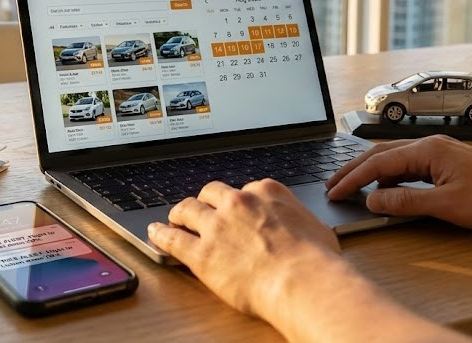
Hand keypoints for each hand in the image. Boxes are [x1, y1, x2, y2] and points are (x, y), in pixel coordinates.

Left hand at [147, 179, 341, 317]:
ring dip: (179, 213)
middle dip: (206, 202)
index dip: (237, 203)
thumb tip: (305, 228)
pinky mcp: (201, 253)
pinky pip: (172, 238)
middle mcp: (238, 203)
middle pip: (211, 193)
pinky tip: (155, 232)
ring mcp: (216, 226)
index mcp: (265, 192)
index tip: (236, 210)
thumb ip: (299, 221)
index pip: (244, 190)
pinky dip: (160, 234)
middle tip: (203, 211)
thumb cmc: (316, 261)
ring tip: (175, 218)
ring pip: (187, 209)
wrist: (302, 280)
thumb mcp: (316, 227)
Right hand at [326, 135, 471, 229]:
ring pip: (393, 158)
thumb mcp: (446, 206)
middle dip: (353, 170)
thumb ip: (405, 202)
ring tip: (351, 187)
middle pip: (380, 154)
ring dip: (370, 172)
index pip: (378, 163)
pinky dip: (390, 175)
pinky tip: (386, 189)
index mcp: (427, 150)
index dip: (352, 179)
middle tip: (332, 185)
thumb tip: (372, 200)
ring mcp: (439, 151)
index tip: (334, 192)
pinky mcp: (446, 161)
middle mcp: (430, 145)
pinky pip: (408, 164)